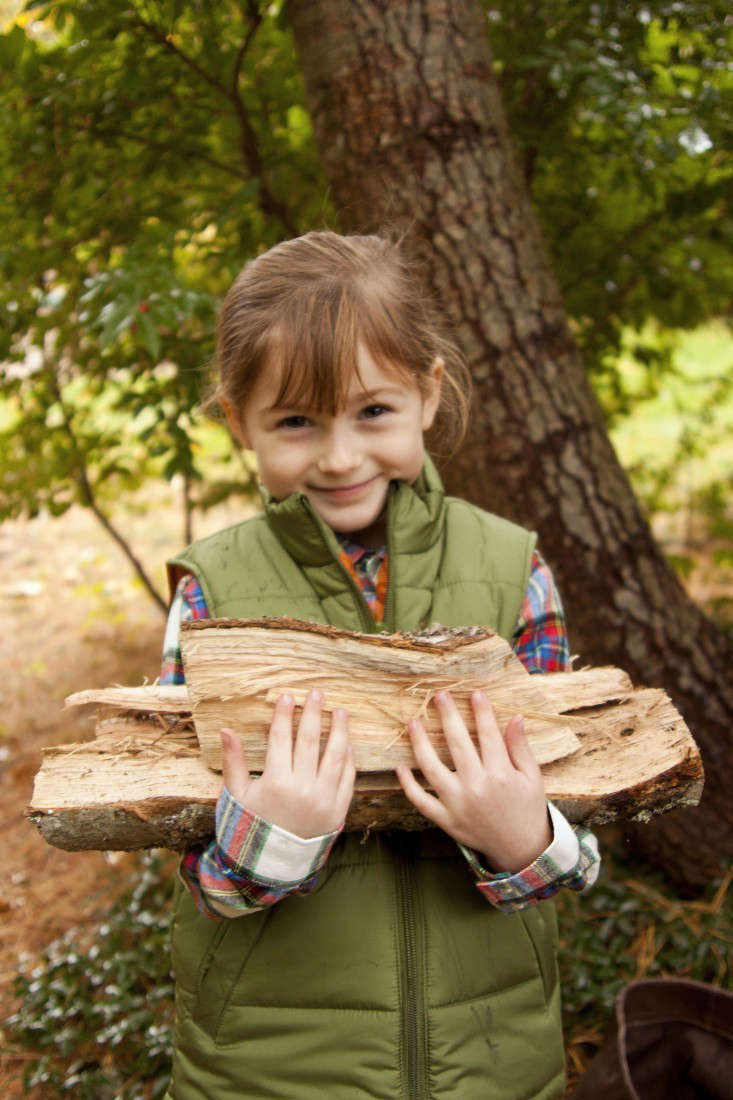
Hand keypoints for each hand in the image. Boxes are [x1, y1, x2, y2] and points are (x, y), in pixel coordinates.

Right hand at [220, 690, 355, 838]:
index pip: (281, 738)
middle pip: (310, 741)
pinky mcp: (338, 810)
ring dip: (339, 730)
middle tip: (317, 693)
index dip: (284, 715)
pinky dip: (349, 759)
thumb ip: (233, 761)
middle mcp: (302, 789)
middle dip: (313, 713)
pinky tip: (348, 743)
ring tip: (340, 712)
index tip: (287, 697)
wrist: (272, 865)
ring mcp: (324, 800)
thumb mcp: (237, 795)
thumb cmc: (251, 825)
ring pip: (335, 756)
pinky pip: (348, 778)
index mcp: (275, 782)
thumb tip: (225, 729)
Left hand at [395, 690, 551, 872]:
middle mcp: (477, 787)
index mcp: (501, 774)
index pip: (487, 735)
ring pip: (431, 768)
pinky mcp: (446, 820)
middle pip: (457, 744)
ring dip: (420, 744)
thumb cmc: (527, 808)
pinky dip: (408, 785)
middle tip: (439, 695)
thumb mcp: (532, 777)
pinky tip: (401, 767)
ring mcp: (458, 804)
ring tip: (413, 723)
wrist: (521, 849)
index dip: (481, 712)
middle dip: (447, 716)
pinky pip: (421, 801)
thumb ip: (520, 747)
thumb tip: (515, 717)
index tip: (474, 693)